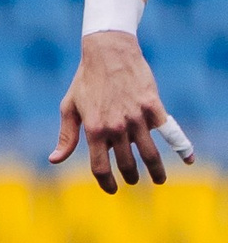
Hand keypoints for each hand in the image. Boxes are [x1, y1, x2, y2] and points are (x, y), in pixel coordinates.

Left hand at [52, 32, 187, 191]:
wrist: (108, 52)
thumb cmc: (85, 81)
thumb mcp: (69, 108)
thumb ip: (66, 136)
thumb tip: (54, 160)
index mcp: (94, 130)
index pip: (100, 167)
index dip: (106, 182)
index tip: (111, 189)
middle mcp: (116, 127)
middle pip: (127, 164)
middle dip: (130, 177)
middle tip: (133, 181)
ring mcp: (137, 117)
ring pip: (150, 154)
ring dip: (156, 171)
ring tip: (158, 180)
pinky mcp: (153, 106)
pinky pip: (170, 132)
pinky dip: (182, 148)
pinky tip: (188, 160)